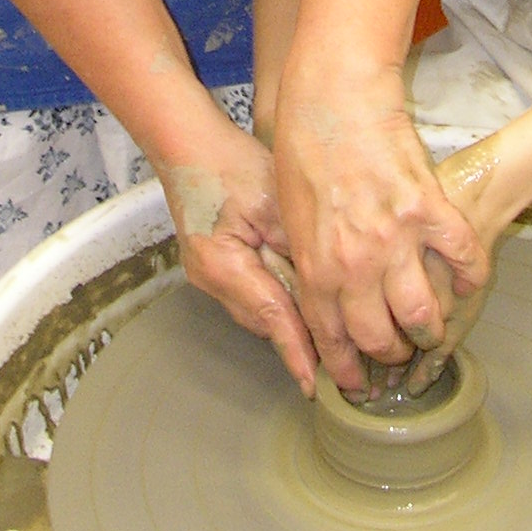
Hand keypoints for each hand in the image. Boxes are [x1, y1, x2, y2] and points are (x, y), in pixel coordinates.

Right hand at [159, 116, 319, 396]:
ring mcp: (208, 275)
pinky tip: (304, 293)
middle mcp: (210, 278)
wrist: (187, 145)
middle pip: (266, 320)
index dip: (299, 351)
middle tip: (344, 358)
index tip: (317, 386)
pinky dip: (279, 298)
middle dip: (304, 339)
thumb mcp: (272, 201)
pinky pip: (253, 293)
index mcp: (222, 264)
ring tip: (333, 331)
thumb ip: (297, 245)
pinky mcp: (214, 266)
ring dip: (292, 319)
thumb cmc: (228, 163)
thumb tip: (330, 285)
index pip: (272, 316)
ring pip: (260, 311)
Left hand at [273, 73, 488, 395]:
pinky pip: (463, 261)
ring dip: (431, 328)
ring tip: (432, 326)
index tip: (357, 383)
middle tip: (399, 351)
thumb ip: (310, 260)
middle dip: (392, 355)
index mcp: (316, 267)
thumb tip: (320, 293)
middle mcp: (355, 264)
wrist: (332, 95)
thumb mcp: (291, 215)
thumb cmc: (303, 147)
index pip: (334, 341)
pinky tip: (467, 279)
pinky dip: (470, 276)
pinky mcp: (429, 210)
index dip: (347, 370)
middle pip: (383, 339)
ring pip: (426, 315)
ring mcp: (396, 239)